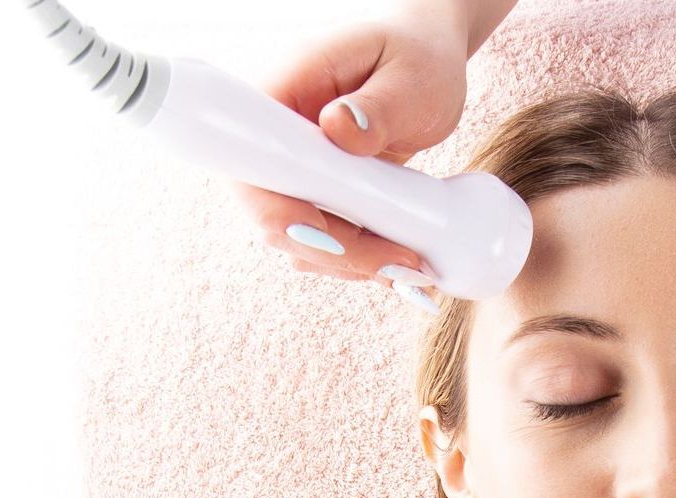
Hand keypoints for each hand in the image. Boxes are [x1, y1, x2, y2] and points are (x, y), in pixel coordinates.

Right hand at [227, 12, 470, 310]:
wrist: (425, 66)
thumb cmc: (418, 57)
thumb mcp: (411, 75)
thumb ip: (378, 104)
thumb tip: (339, 128)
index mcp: (286, 92)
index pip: (250, 158)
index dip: (274, 206)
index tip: (323, 229)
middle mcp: (279, 137)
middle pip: (273, 214)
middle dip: (331, 249)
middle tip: (396, 261)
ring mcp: (296, 173)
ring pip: (300, 240)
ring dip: (351, 263)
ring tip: (410, 262)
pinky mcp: (319, 198)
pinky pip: (325, 243)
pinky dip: (360, 260)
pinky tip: (399, 259)